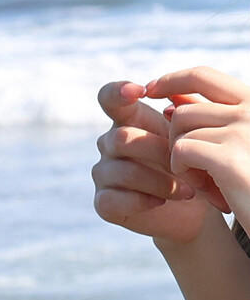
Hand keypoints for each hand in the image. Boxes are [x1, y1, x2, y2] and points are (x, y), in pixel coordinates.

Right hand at [92, 80, 209, 243]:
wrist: (196, 208)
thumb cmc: (194, 165)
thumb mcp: (194, 136)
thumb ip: (187, 114)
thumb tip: (177, 98)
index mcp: (128, 120)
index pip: (109, 98)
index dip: (118, 92)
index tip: (140, 91)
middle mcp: (109, 144)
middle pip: (122, 137)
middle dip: (159, 152)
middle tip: (186, 164)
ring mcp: (103, 173)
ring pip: (123, 170)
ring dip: (160, 181)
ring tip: (187, 190)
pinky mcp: (103, 203)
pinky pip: (114, 199)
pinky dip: (143, 200)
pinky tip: (162, 201)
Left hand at [146, 66, 249, 224]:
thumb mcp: (235, 142)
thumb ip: (209, 118)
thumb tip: (171, 99)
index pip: (202, 76)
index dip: (171, 80)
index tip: (151, 89)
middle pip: (183, 111)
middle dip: (178, 140)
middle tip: (194, 166)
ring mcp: (243, 132)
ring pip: (181, 132)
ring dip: (182, 159)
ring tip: (204, 180)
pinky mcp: (230, 159)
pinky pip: (181, 150)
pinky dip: (182, 169)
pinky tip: (200, 187)